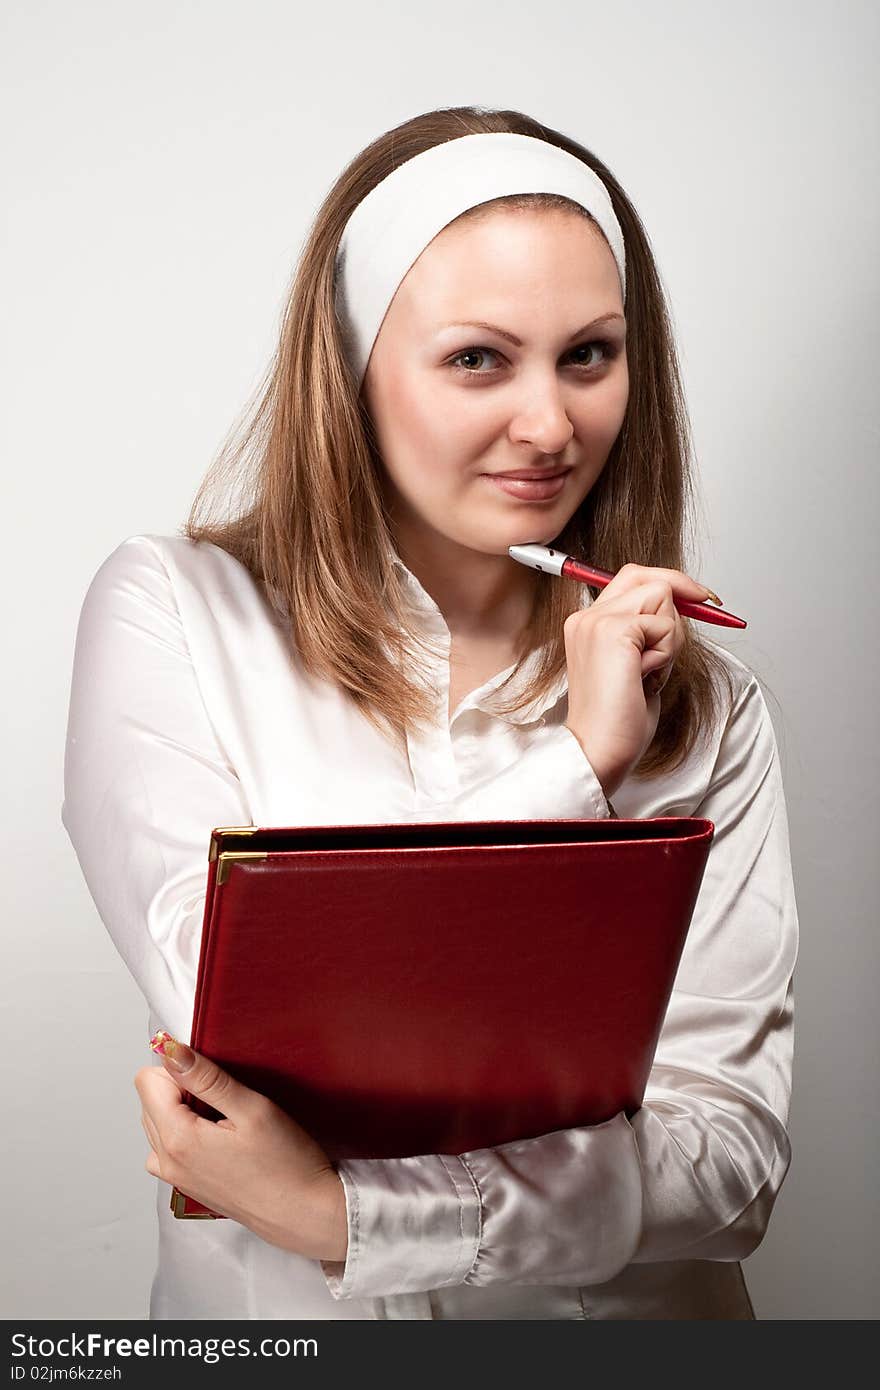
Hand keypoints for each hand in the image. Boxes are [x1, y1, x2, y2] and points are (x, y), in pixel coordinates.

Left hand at [135, 1033, 347, 1261]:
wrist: (303, 1212)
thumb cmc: (286, 1164)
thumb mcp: (252, 1108)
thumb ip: (207, 1078)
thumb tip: (172, 1053)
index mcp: (178, 1139)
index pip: (147, 1081)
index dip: (180, 1069)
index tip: (211, 1078)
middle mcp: (168, 1161)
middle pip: (150, 1101)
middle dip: (181, 1089)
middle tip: (225, 1100)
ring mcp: (175, 1177)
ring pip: (157, 1122)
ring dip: (183, 1111)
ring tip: (225, 1120)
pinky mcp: (186, 1186)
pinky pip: (169, 1146)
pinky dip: (187, 1133)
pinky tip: (222, 1138)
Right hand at [563, 563, 713, 798]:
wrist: (600, 750)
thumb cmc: (619, 720)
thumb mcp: (638, 664)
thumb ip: (649, 633)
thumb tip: (684, 608)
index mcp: (587, 623)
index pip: (633, 578)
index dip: (671, 583)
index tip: (702, 598)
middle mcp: (587, 616)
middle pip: (649, 577)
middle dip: (677, 602)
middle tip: (692, 623)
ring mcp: (597, 621)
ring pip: (662, 596)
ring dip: (669, 637)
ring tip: (649, 672)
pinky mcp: (613, 631)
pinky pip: (664, 626)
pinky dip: (666, 654)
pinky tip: (645, 678)